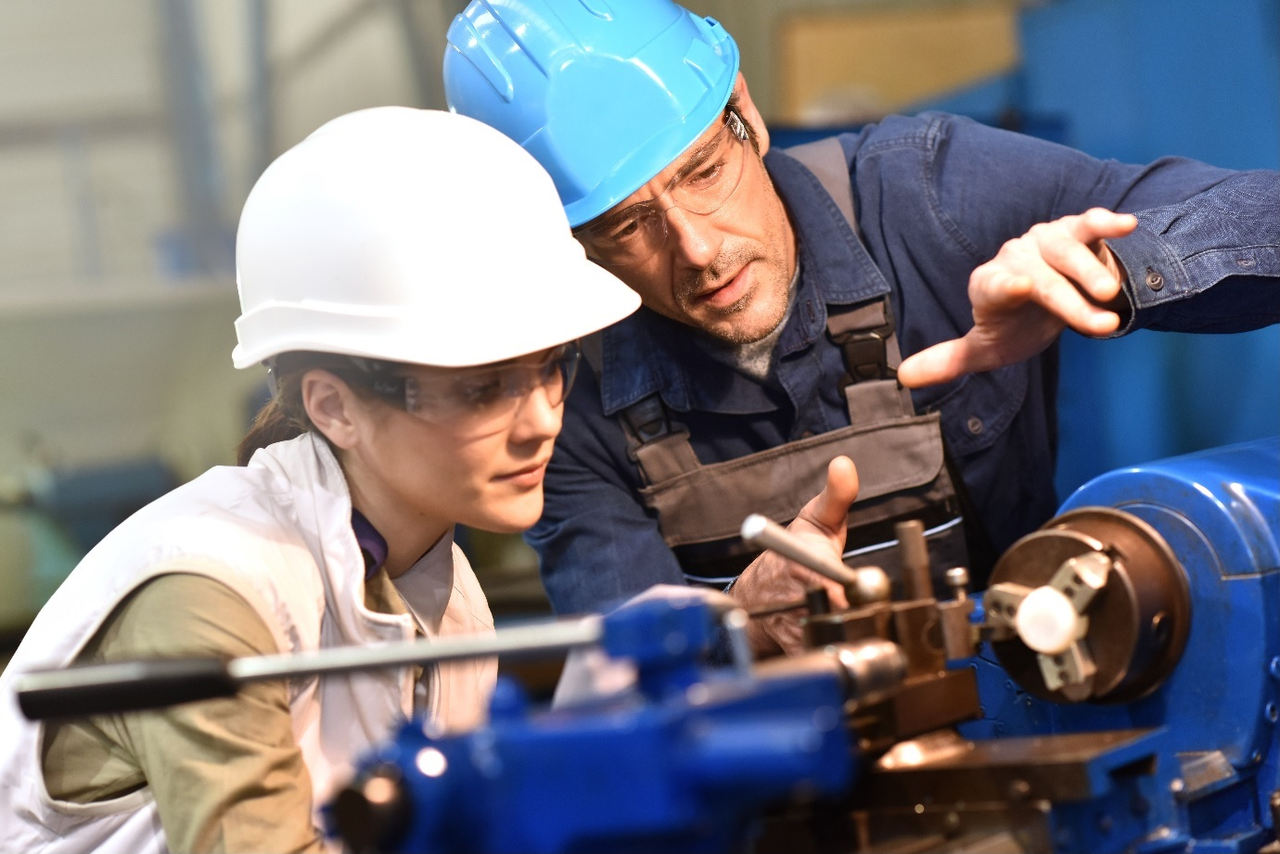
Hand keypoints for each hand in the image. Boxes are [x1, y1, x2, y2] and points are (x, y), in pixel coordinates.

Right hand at [731, 456, 858, 656]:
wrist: (757, 596)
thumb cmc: (794, 554)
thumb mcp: (816, 520)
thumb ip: (837, 496)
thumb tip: (844, 464)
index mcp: (802, 565)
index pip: (833, 586)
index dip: (853, 593)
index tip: (867, 595)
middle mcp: (794, 599)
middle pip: (843, 618)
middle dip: (864, 618)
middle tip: (882, 615)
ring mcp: (792, 629)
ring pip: (836, 642)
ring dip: (856, 638)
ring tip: (868, 631)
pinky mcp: (795, 652)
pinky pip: (827, 660)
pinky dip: (842, 655)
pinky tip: (849, 645)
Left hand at [897, 208, 1137, 387]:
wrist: (1051, 298)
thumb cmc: (1016, 325)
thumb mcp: (985, 347)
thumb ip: (948, 360)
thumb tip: (904, 377)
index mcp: (988, 285)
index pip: (993, 287)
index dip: (1004, 286)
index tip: (1018, 288)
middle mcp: (1014, 258)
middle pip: (1042, 280)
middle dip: (1070, 303)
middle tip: (1101, 327)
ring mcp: (1044, 242)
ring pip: (1068, 252)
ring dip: (1092, 273)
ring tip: (1112, 298)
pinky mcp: (1076, 230)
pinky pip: (1089, 223)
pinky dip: (1106, 222)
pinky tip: (1126, 224)